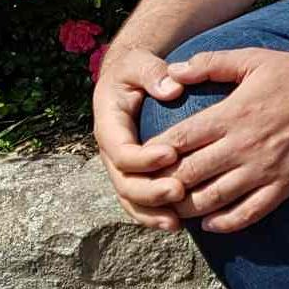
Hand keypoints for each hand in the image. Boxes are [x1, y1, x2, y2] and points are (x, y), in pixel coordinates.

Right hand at [91, 42, 190, 230]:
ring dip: (152, 213)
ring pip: (130, 200)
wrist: (128, 78)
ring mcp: (120, 167)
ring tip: (178, 223)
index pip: (122, 150)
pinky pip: (139, 203)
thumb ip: (153, 72)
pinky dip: (154, 216)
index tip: (172, 153)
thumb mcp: (140, 63)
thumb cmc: (136, 68)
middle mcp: (111, 152)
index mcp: (109, 126)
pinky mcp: (134, 175)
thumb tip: (173, 88)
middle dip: (150, 192)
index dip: (144, 157)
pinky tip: (178, 225)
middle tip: (179, 191)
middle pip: (124, 183)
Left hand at [150, 48, 288, 233]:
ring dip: (188, 208)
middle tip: (150, 189)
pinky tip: (211, 224)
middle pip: (189, 175)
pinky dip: (225, 223)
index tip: (142, 158)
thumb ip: (210, 64)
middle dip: (165, 185)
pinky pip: (248, 214)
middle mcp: (243, 146)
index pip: (179, 140)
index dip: (155, 154)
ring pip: (213, 200)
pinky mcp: (283, 186)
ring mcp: (263, 170)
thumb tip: (173, 71)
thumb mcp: (251, 59)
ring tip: (173, 209)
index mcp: (231, 114)